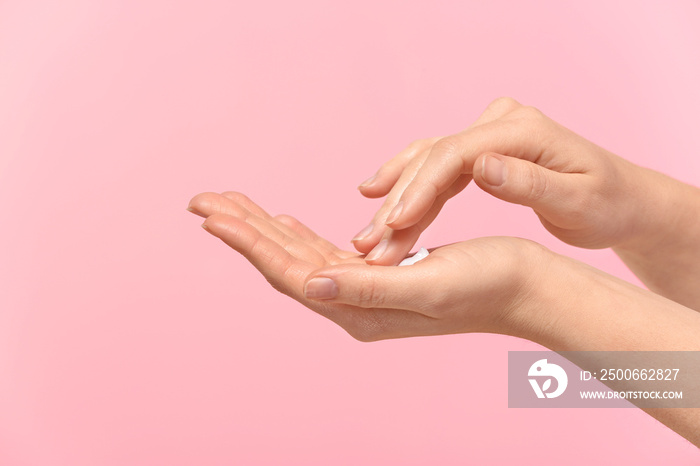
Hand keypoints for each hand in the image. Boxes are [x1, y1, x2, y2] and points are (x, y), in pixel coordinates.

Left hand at [186, 191, 546, 341]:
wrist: (526, 288)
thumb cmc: (487, 285)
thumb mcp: (428, 284)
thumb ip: (367, 288)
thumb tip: (308, 286)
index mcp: (359, 311)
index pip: (289, 273)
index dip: (248, 243)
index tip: (212, 214)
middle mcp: (353, 305)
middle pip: (284, 263)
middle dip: (243, 230)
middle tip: (203, 200)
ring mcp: (364, 292)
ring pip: (300, 255)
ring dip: (265, 229)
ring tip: (232, 204)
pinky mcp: (380, 274)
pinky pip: (326, 254)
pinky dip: (300, 234)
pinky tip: (286, 222)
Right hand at [353, 97, 670, 264]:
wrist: (622, 198)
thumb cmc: (607, 204)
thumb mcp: (576, 201)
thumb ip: (528, 182)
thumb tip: (481, 166)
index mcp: (522, 130)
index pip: (456, 153)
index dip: (421, 188)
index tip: (394, 224)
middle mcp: (500, 122)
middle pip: (435, 157)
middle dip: (400, 201)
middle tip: (368, 242)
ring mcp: (489, 132)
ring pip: (429, 160)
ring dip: (396, 195)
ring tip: (366, 228)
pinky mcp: (483, 148)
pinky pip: (438, 165)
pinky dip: (410, 185)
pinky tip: (380, 197)